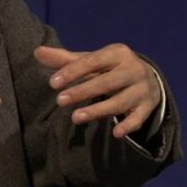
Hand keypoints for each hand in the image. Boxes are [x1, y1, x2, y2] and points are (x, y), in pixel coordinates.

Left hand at [34, 43, 160, 138]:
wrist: (149, 77)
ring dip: (98, 110)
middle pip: (106, 82)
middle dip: (82, 92)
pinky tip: (116, 134)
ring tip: (75, 118)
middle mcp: (133, 70)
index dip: (72, 71)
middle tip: (59, 101)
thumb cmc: (110, 68)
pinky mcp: (148, 107)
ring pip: (120, 102)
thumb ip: (65, 60)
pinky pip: (139, 118)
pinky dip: (128, 126)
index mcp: (117, 53)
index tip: (52, 83)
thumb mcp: (92, 60)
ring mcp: (142, 89)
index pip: (92, 61)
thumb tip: (37, 52)